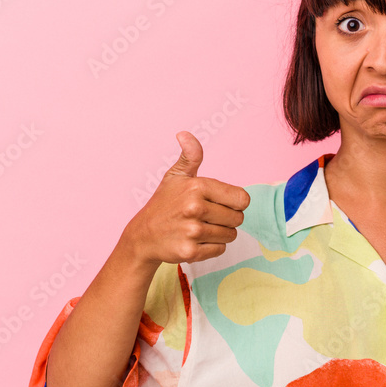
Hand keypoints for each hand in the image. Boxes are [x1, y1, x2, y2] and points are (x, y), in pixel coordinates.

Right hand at [120, 131, 249, 264]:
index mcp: (197, 187)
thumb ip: (191, 156)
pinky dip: (211, 247)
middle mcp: (195, 208)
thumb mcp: (176, 176)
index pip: (242, 199)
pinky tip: (195, 241)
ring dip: (220, 234)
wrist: (142, 236)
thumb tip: (184, 134)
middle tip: (206, 217)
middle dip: (227, 219)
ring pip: (231, 235)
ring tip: (199, 228)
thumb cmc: (164, 204)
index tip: (219, 203)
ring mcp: (192, 231)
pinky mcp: (190, 252)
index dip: (234, 202)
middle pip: (238, 219)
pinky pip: (220, 250)